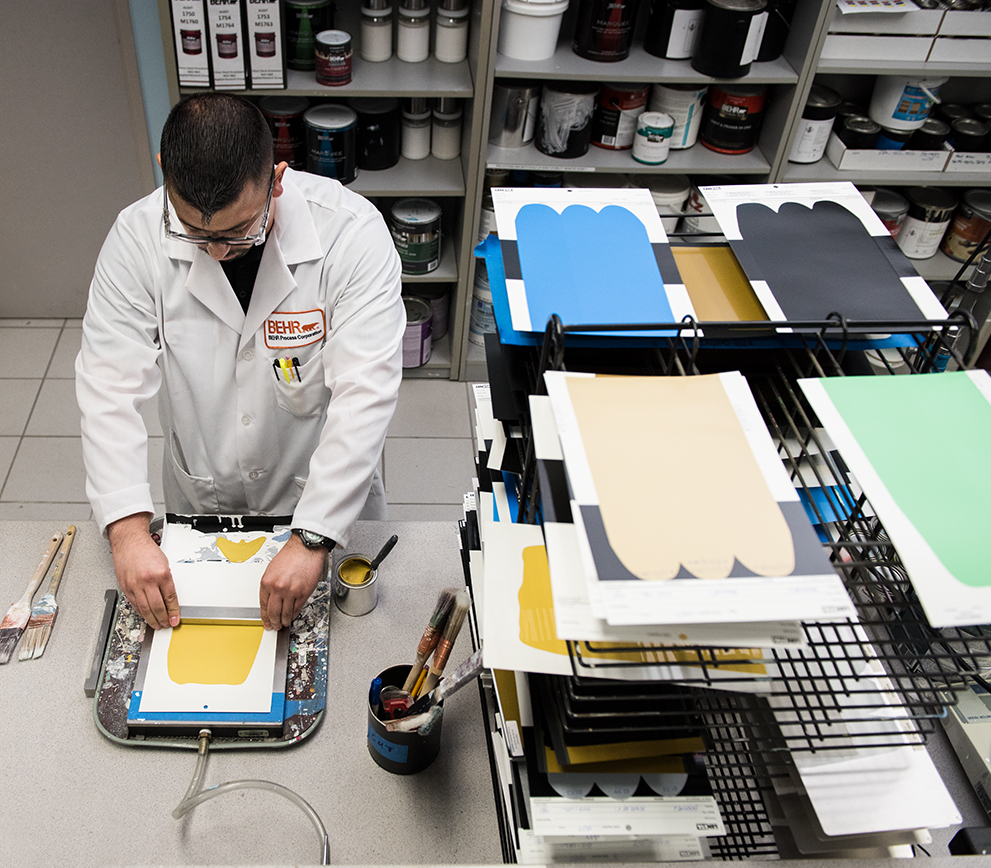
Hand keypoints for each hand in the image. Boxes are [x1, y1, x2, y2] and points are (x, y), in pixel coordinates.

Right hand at [108, 513, 178, 629]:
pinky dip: (141, 612)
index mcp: (161, 573)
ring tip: (157, 625)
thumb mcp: (164, 563)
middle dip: (163, 618)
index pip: (170, 598)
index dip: (174, 611)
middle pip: (157, 606)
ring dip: (152, 619)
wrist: (129, 541)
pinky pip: (134, 604)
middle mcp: (148, 580)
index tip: (176, 619)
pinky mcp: (126, 587)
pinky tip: (145, 616)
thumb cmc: (147, 550)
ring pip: (144, 608)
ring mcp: (135, 584)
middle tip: (167, 625)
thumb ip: (167, 581)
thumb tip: (170, 598)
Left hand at [259, 533, 326, 629]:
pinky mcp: (303, 592)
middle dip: (273, 622)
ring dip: (284, 621)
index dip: (264, 617)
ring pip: (285, 614)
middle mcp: (278, 588)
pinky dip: (294, 614)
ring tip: (284, 623)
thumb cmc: (291, 555)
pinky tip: (293, 616)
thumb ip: (271, 585)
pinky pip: (297, 609)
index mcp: (267, 582)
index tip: (266, 622)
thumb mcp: (273, 569)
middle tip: (274, 626)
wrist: (306, 548)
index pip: (263, 605)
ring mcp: (291, 591)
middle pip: (273, 613)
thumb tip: (271, 600)